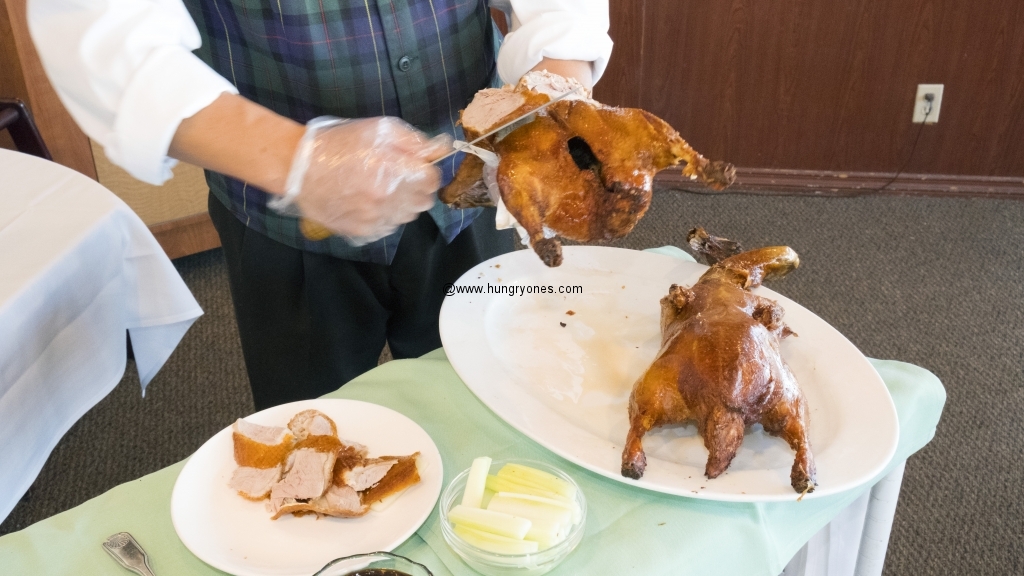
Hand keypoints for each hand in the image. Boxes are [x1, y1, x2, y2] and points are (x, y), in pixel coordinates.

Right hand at [287, 117, 450, 242]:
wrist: (299, 168)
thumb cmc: (339, 143)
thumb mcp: (379, 129)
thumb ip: (414, 141)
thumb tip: (441, 149)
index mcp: (393, 171)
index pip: (432, 180)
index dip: (426, 171)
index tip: (415, 167)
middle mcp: (387, 199)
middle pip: (423, 201)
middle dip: (416, 188)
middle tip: (396, 176)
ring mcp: (374, 219)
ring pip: (406, 216)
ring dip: (400, 203)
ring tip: (378, 188)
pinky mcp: (362, 232)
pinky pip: (387, 227)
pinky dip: (383, 216)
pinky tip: (366, 201)